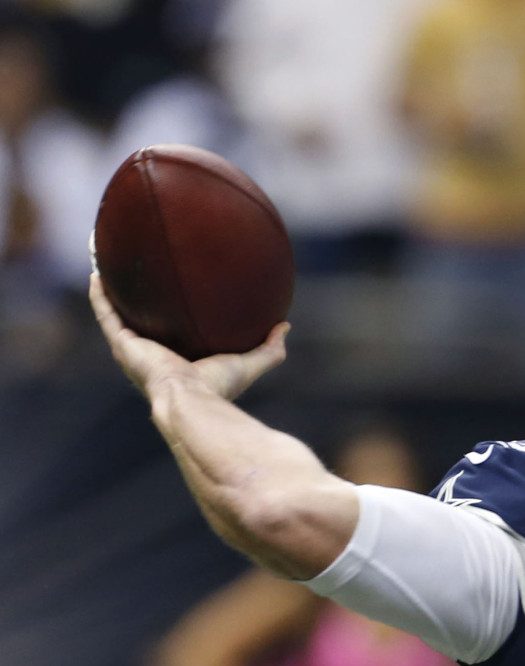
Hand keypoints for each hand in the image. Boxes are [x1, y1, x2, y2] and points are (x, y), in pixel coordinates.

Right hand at [90, 272, 287, 403]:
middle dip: (136, 302)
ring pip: (116, 315)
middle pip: (140, 323)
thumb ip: (270, 349)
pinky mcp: (122, 344)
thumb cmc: (219, 387)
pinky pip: (106, 314)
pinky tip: (97, 273)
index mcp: (176, 361)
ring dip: (110, 292)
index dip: (169, 319)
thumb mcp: (250, 363)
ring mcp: (133, 350)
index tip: (173, 296)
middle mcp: (151, 355)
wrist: (192, 399)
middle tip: (137, 276)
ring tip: (106, 267)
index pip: (171, 336)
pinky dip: (100, 295)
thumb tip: (285, 326)